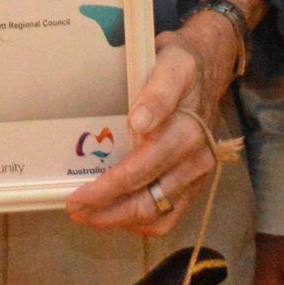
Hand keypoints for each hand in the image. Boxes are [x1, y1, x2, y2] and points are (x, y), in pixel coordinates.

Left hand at [65, 22, 239, 234]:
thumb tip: (139, 122)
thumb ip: (158, 91)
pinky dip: (141, 222)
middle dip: (107, 212)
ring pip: (158, 217)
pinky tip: (117, 213)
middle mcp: (196, 161)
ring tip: (90, 216)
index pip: (140, 171)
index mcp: (187, 133)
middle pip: (147, 203)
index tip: (77, 197)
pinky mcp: (195, 184)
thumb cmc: (181, 64)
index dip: (106, 190)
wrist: (209, 68)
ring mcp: (197, 176)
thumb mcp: (171, 63)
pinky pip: (170, 216)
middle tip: (74, 210)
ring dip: (121, 222)